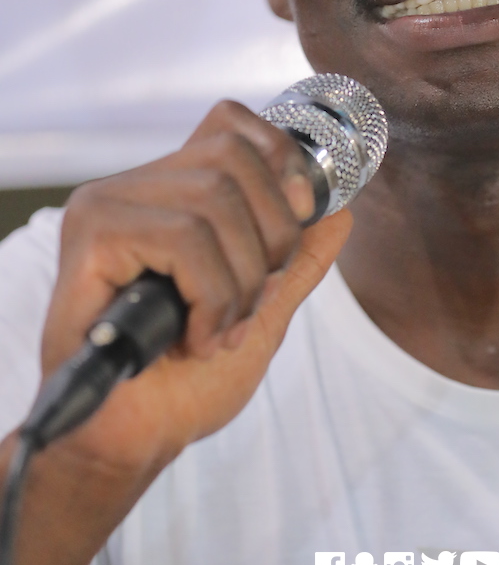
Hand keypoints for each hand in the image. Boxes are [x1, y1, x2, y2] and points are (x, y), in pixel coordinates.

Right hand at [38, 99, 350, 472]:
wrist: (132, 441)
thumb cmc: (183, 383)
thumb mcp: (262, 312)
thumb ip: (298, 261)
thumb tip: (342, 209)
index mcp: (168, 194)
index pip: (230, 123)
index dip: (278, 159)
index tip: (297, 222)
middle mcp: (132, 187)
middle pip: (236, 158)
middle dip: (271, 238)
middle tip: (254, 303)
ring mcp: (106, 206)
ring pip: (215, 200)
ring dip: (240, 282)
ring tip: (221, 330)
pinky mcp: (91, 236)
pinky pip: (185, 238)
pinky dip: (211, 298)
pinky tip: (196, 339)